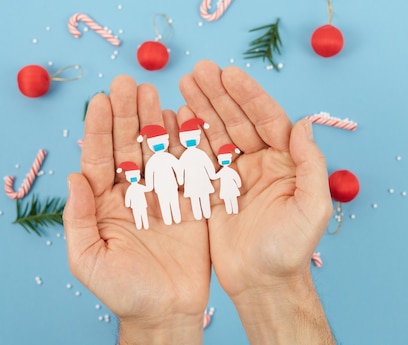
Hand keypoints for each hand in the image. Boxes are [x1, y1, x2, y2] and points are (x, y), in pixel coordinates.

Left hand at [63, 76, 208, 344]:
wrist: (167, 311)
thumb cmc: (124, 290)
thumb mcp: (88, 259)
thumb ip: (79, 218)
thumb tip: (74, 177)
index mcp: (106, 204)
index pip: (101, 158)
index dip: (100, 129)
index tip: (102, 99)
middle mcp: (135, 194)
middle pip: (131, 147)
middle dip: (130, 115)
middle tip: (132, 83)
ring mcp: (165, 196)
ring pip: (160, 152)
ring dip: (158, 123)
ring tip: (157, 95)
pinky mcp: (193, 204)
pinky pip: (190, 170)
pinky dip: (190, 146)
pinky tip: (186, 122)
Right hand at [180, 60, 334, 343]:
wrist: (263, 282)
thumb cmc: (292, 248)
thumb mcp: (312, 207)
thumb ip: (311, 164)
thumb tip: (305, 122)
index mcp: (286, 162)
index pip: (267, 119)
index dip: (248, 96)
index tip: (229, 74)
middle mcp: (261, 163)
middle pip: (239, 120)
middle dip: (220, 95)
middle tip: (198, 71)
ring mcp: (236, 176)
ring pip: (217, 134)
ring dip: (202, 109)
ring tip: (184, 85)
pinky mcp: (214, 191)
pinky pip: (200, 159)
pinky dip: (188, 139)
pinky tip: (176, 118)